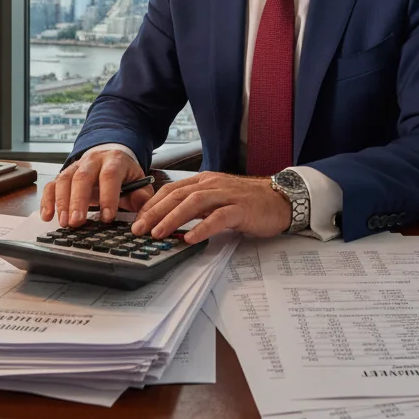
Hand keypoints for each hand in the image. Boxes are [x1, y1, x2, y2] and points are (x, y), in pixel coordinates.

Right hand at [40, 149, 152, 227]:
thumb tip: (140, 206)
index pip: (110, 175)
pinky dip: (47, 200)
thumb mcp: (139, 181)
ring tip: (64, 223)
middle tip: (77, 222)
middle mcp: (92, 160)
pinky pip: (51, 185)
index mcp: (115, 160)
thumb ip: (142, 195)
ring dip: (62, 202)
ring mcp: (76, 166)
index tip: (107, 218)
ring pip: (64, 179)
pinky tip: (47, 216)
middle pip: (83, 177)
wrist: (110, 155)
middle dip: (79, 200)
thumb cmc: (124, 174)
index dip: (108, 196)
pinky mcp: (64, 174)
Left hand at [131, 172, 290, 244]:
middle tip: (139, 228)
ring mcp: (227, 195)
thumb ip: (197, 206)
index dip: (152, 203)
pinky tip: (190, 238)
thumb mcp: (218, 199)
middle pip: (178, 194)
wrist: (281, 200)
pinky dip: (202, 228)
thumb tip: (172, 220)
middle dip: (155, 211)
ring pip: (194, 202)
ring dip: (173, 218)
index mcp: (205, 180)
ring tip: (158, 233)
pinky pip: (219, 217)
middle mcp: (213, 184)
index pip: (171, 189)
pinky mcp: (241, 209)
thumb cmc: (249, 202)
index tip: (137, 219)